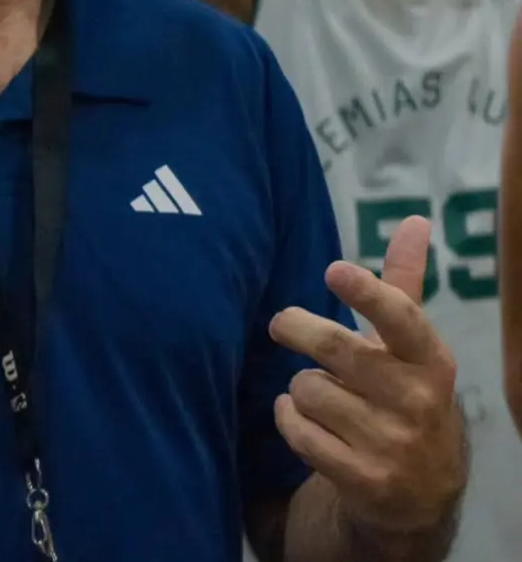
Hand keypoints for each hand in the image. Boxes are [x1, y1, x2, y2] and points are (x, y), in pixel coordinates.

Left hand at [270, 216, 465, 534]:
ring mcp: (392, 444)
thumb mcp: (411, 344)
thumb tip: (415, 220)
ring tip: (322, 395)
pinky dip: (289, 419)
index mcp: (429, 359)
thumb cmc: (404, 393)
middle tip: (282, 323)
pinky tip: (304, 420)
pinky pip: (298, 431)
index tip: (335, 271)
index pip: (401, 320)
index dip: (367, 294)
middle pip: (333, 347)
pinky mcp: (364, 479)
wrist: (420, 491)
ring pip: (306, 388)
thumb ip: (403, 284)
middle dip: (295, 328)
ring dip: (299, 386)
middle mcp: (416, 401)